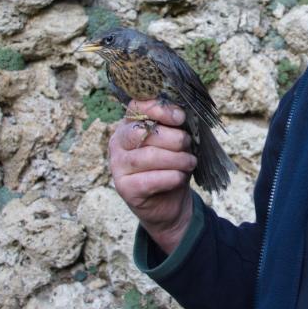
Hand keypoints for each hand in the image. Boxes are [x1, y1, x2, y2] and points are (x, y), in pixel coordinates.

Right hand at [109, 99, 196, 254]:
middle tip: (187, 145)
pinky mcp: (124, 188)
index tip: (180, 117)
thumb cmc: (171, 164)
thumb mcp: (174, 141)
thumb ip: (174, 125)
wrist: (168, 202)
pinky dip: (171, 177)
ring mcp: (118, 166)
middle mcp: (118, 143)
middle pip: (142, 132)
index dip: (159, 109)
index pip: (136, 106)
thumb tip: (180, 112)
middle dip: (173, 138)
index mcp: (128, 125)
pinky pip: (150, 179)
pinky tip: (180, 177)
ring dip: (176, 159)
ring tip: (190, 162)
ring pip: (148, 156)